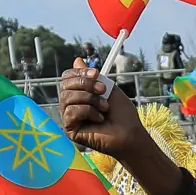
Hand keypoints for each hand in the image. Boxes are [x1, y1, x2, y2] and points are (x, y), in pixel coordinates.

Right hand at [59, 62, 184, 194]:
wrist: (130, 134)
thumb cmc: (122, 114)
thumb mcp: (108, 89)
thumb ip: (92, 76)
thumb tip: (77, 60)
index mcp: (78, 94)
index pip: (67, 77)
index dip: (79, 72)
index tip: (96, 74)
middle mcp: (71, 105)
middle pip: (65, 85)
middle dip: (86, 84)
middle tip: (103, 91)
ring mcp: (69, 118)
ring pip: (67, 97)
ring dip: (90, 99)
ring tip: (104, 108)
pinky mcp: (70, 129)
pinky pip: (71, 111)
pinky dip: (88, 112)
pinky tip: (99, 119)